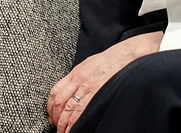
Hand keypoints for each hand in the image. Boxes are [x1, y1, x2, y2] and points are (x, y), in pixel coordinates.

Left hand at [47, 32, 162, 131]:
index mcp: (76, 72)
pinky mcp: (98, 93)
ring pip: (68, 109)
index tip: (52, 116)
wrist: (130, 54)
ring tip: (65, 132)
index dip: (51, 108)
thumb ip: (80, 77)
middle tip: (57, 128)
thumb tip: (72, 92)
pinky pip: (81, 111)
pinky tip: (75, 129)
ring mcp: (88, 87)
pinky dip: (75, 122)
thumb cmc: (114, 60)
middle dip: (56, 119)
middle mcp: (80, 79)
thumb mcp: (91, 64)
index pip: (56, 92)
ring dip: (64, 124)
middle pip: (60, 103)